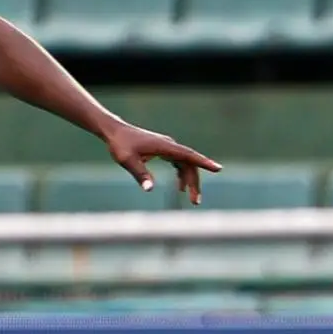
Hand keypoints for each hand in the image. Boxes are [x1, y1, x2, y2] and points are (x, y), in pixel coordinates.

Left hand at [103, 123, 221, 204]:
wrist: (114, 132)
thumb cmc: (120, 145)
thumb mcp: (128, 160)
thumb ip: (140, 174)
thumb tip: (150, 189)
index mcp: (164, 146)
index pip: (188, 155)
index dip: (203, 162)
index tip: (218, 168)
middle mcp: (169, 145)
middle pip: (189, 164)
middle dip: (194, 182)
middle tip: (195, 201)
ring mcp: (166, 147)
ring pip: (184, 164)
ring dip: (189, 180)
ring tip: (191, 198)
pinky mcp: (162, 149)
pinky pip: (178, 162)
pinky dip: (181, 174)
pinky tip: (180, 187)